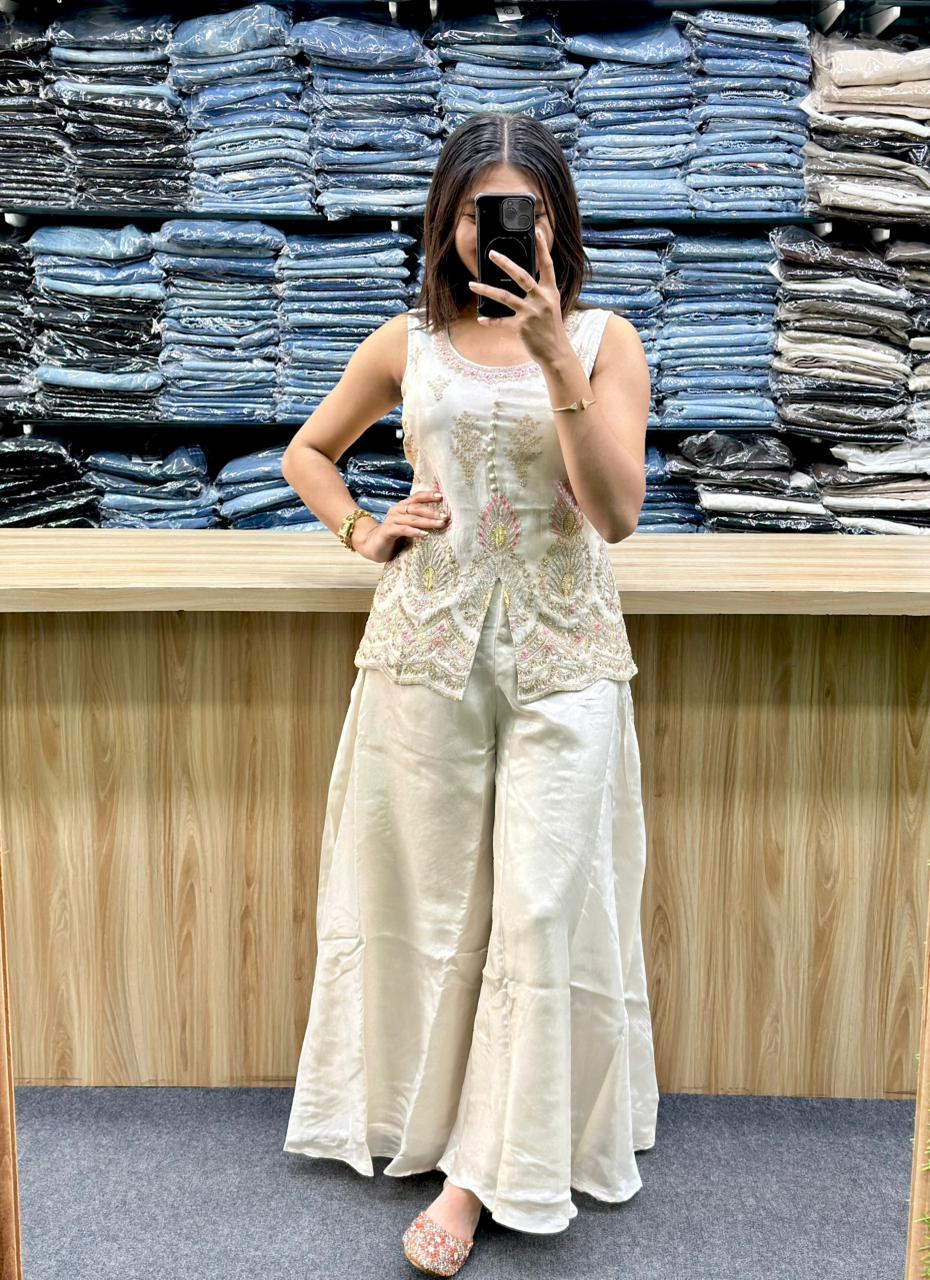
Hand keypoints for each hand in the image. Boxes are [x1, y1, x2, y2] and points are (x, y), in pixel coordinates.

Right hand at [353, 488, 449, 562]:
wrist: (372, 546)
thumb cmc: (394, 536)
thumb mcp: (408, 526)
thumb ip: (419, 520)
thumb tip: (441, 520)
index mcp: (402, 507)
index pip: (416, 498)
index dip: (428, 496)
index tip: (441, 496)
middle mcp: (396, 510)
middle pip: (416, 508)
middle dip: (432, 512)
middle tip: (446, 517)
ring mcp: (391, 520)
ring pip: (411, 519)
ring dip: (427, 522)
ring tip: (439, 525)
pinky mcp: (386, 531)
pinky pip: (402, 529)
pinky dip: (413, 531)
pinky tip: (424, 534)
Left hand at [467, 226, 568, 366]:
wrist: (556, 352)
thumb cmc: (550, 328)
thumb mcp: (550, 305)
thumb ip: (539, 291)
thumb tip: (521, 279)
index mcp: (550, 291)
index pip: (547, 265)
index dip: (543, 247)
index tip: (538, 231)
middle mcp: (541, 299)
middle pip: (522, 276)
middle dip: (505, 263)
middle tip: (491, 253)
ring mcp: (531, 313)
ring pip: (505, 297)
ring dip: (486, 290)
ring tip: (472, 284)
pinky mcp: (522, 327)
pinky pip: (501, 322)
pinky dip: (490, 320)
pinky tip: (480, 319)